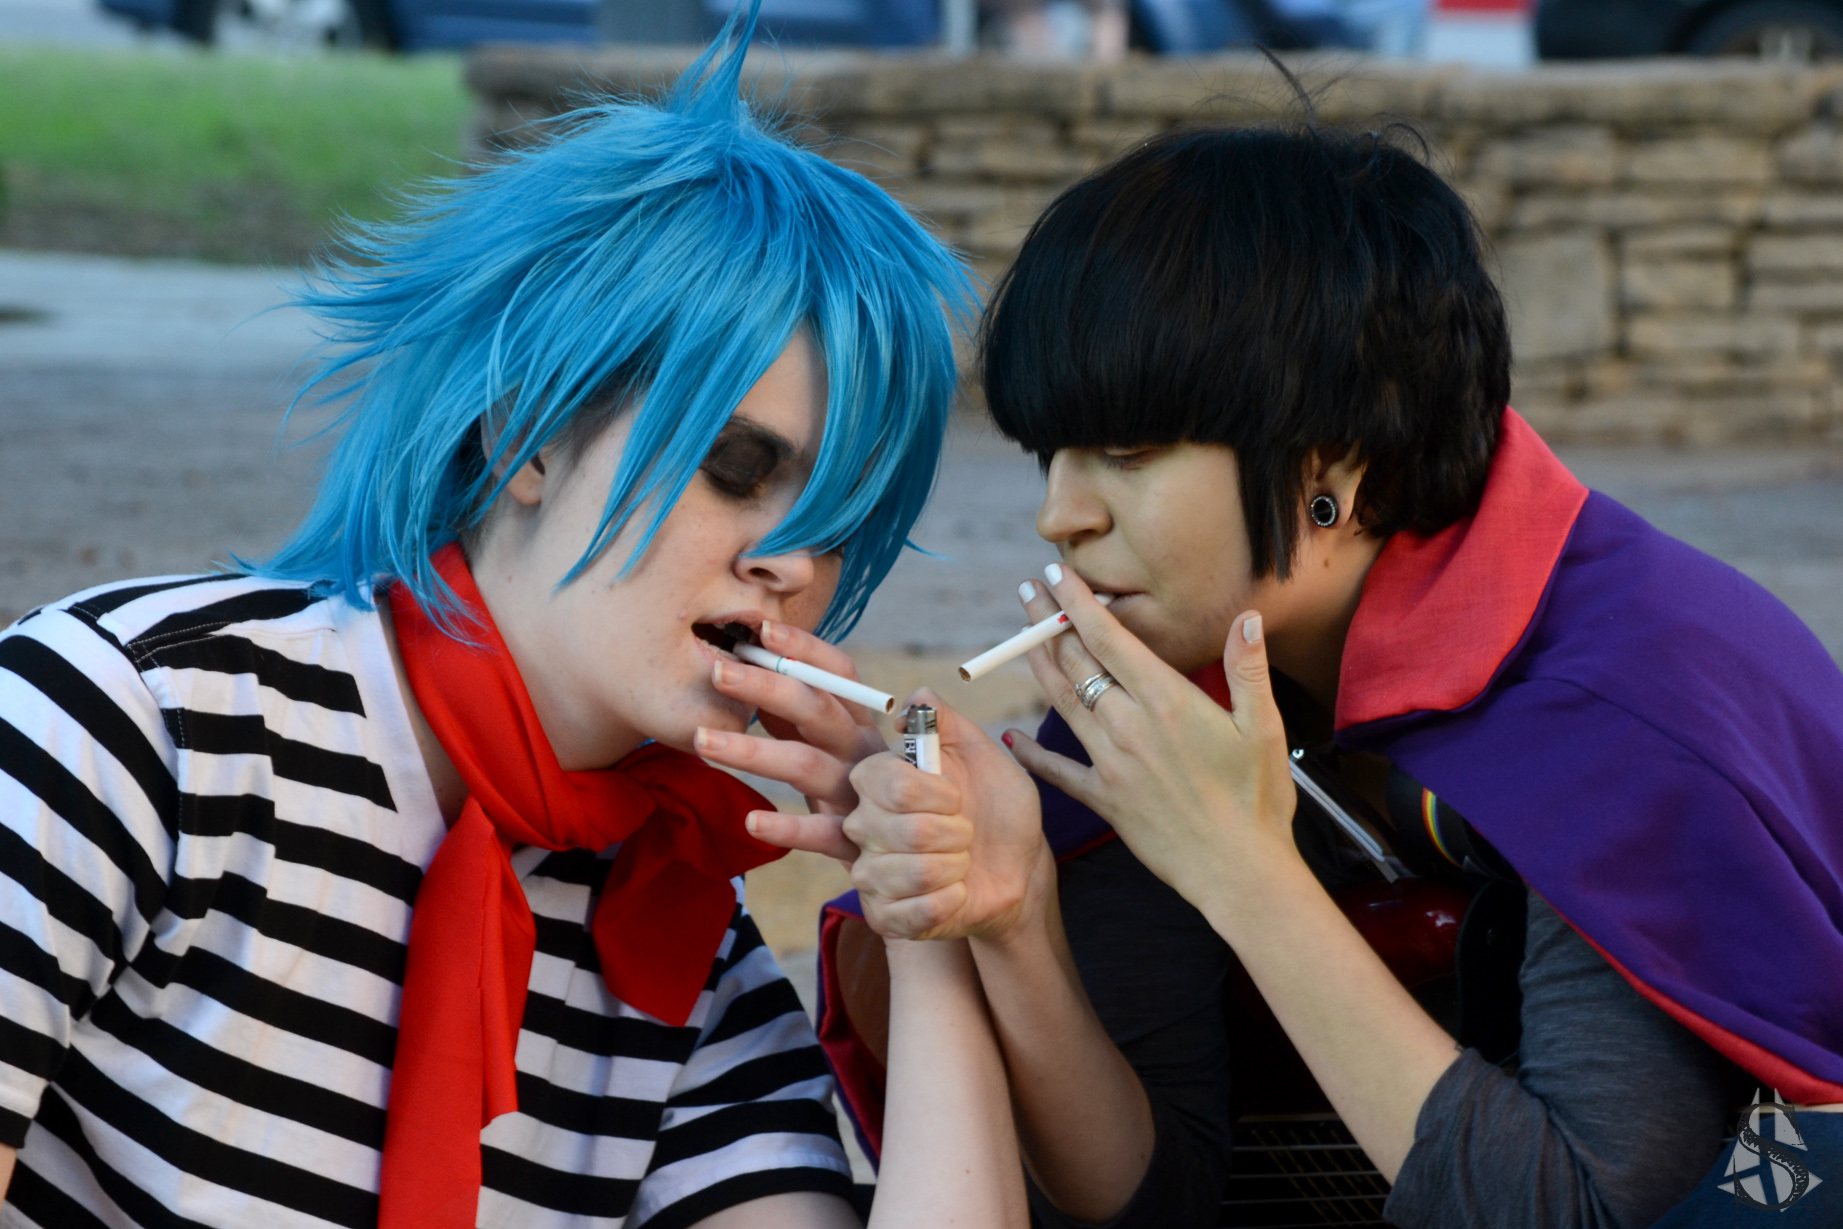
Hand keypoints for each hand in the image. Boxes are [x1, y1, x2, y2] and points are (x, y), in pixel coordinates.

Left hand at [692, 620, 886, 861]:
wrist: (935, 866)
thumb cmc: (883, 797)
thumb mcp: (852, 750)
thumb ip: (812, 720)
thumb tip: (761, 685)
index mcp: (863, 726)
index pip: (838, 675)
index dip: (804, 649)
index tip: (762, 630)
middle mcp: (865, 755)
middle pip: (817, 711)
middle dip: (767, 685)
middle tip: (716, 671)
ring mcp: (862, 799)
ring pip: (808, 767)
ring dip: (754, 751)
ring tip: (701, 741)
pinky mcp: (856, 845)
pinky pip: (821, 835)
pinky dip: (788, 829)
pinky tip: (751, 822)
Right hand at [840, 692, 1050, 940]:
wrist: (1019, 867)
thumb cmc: (997, 808)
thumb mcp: (983, 753)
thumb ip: (947, 719)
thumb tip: (914, 699)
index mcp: (878, 781)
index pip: (886, 782)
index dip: (934, 793)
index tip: (957, 797)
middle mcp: (864, 825)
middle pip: (905, 830)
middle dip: (956, 833)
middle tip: (965, 834)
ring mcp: (870, 874)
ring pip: (913, 873)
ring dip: (957, 868)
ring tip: (961, 863)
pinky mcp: (884, 916)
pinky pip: (915, 912)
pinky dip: (951, 901)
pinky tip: (956, 893)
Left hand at [1003, 567, 1300, 919]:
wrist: (1241, 873)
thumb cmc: (1260, 800)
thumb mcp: (1264, 728)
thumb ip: (1248, 669)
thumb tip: (1248, 617)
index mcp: (1167, 701)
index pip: (1109, 638)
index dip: (1078, 602)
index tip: (1055, 572)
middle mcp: (1130, 726)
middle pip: (1077, 662)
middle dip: (1048, 622)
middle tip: (1028, 591)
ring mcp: (1112, 763)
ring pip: (1062, 702)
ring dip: (1038, 664)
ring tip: (1019, 635)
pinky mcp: (1105, 800)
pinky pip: (1059, 771)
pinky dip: (1033, 753)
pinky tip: (1012, 736)